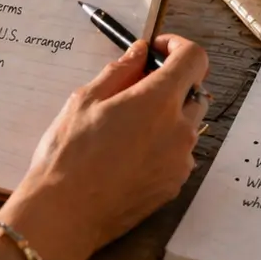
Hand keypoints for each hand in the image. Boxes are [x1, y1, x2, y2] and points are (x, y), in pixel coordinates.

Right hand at [0, 36, 209, 259]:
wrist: (65, 212)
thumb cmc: (69, 154)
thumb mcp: (85, 99)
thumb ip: (120, 70)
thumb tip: (139, 52)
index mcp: (158, 101)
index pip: (194, 59)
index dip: (178, 47)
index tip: (157, 50)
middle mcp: (179, 130)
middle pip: (195, 91)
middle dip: (171, 82)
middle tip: (134, 88)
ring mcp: (180, 161)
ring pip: (187, 124)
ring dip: (167, 115)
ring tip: (127, 126)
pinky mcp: (175, 185)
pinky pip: (179, 153)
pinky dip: (163, 144)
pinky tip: (128, 153)